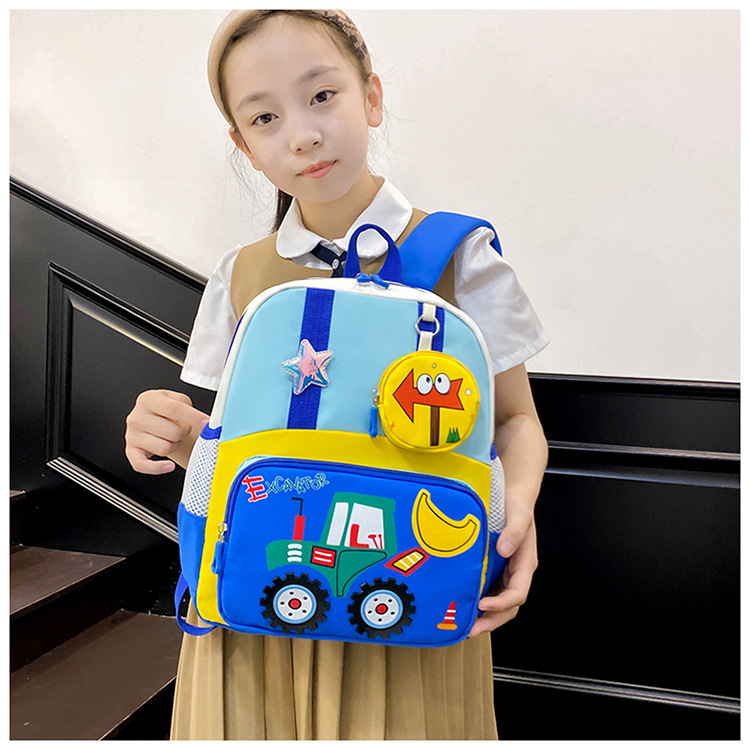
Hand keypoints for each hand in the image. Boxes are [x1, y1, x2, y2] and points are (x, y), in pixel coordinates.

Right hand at [124, 389, 208, 473]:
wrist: (156, 419)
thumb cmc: (168, 412)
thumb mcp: (179, 401)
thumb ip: (191, 409)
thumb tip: (206, 423)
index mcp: (149, 399)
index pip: (174, 408)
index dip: (193, 417)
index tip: (206, 423)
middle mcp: (136, 417)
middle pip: (172, 431)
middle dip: (183, 433)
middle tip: (181, 429)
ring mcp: (131, 435)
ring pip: (164, 448)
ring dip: (173, 446)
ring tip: (171, 438)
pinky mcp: (131, 452)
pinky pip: (142, 465)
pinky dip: (158, 468)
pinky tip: (168, 465)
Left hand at [469, 493, 537, 636]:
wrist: (514, 496)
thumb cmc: (517, 505)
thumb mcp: (518, 514)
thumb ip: (514, 531)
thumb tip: (504, 549)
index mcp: (526, 563)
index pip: (518, 592)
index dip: (501, 603)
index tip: (482, 605)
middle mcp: (518, 572)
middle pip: (510, 606)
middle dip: (493, 620)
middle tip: (472, 630)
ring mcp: (507, 572)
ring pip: (500, 602)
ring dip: (487, 616)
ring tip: (467, 625)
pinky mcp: (497, 569)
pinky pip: (491, 591)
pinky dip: (481, 602)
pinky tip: (467, 605)